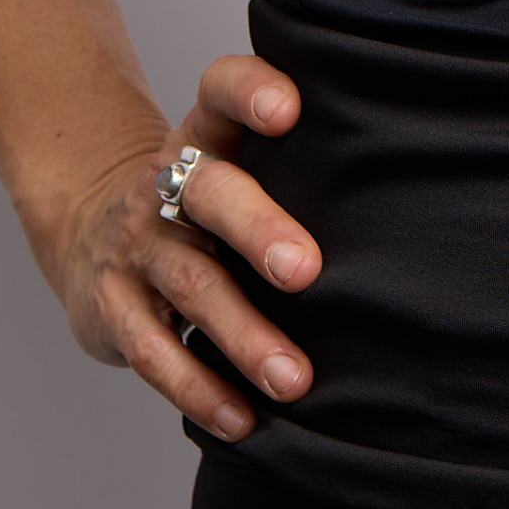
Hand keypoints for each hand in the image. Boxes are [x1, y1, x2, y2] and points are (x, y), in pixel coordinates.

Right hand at [40, 55, 320, 440]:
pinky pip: (154, 351)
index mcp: (205, 136)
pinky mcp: (112, 309)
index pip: (220, 91)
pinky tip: (243, 417)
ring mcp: (137, 247)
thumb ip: (299, 162)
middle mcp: (166, 185)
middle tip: (308, 271)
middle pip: (212, 194)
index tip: (291, 111)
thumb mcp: (234, 161)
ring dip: (245, 336)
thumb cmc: (204, 203)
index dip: (250, 92)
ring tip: (296, 379)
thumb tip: (418, 189)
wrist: (90, 233)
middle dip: (260, 231)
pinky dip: (200, 388)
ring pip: (192, 284)